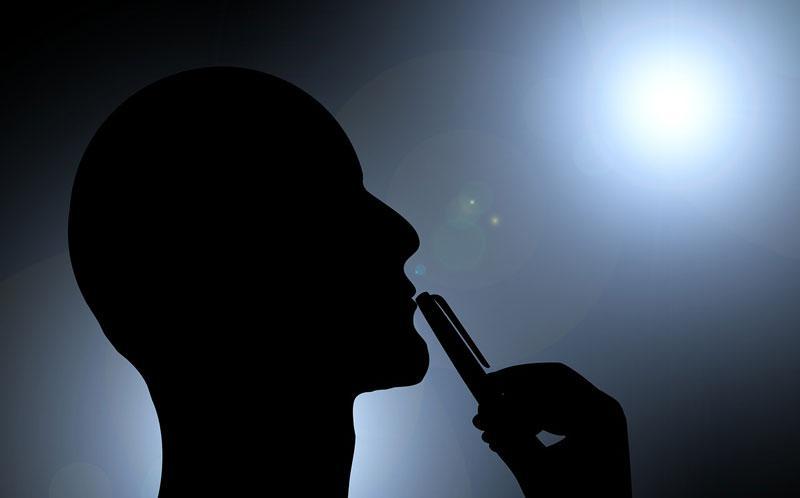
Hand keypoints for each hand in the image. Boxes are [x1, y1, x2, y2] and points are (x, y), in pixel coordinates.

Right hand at [473, 363, 631, 496]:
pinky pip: (556, 416)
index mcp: (599, 415)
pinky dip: (531, 424)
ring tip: (490, 432)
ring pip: (550, 402)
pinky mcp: (590, 434)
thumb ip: (509, 436)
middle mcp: (604, 411)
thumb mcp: (536, 470)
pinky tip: (506, 440)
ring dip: (518, 413)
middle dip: (514, 396)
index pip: (552, 379)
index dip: (514, 380)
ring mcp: (600, 422)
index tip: (484, 388)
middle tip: (484, 407)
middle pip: (552, 386)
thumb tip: (482, 412)